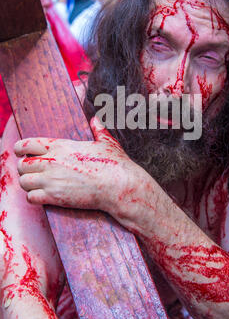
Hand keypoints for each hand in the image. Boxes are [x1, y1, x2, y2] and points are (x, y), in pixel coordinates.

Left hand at [14, 117, 145, 225]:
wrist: (118, 186)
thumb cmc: (114, 163)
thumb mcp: (107, 141)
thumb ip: (98, 129)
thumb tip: (97, 120)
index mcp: (60, 146)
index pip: (26, 144)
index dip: (21, 150)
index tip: (23, 154)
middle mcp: (52, 161)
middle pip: (21, 165)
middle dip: (25, 169)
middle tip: (34, 174)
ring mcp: (52, 179)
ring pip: (23, 181)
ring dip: (28, 184)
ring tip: (38, 186)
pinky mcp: (55, 196)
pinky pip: (31, 197)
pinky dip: (34, 198)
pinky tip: (44, 196)